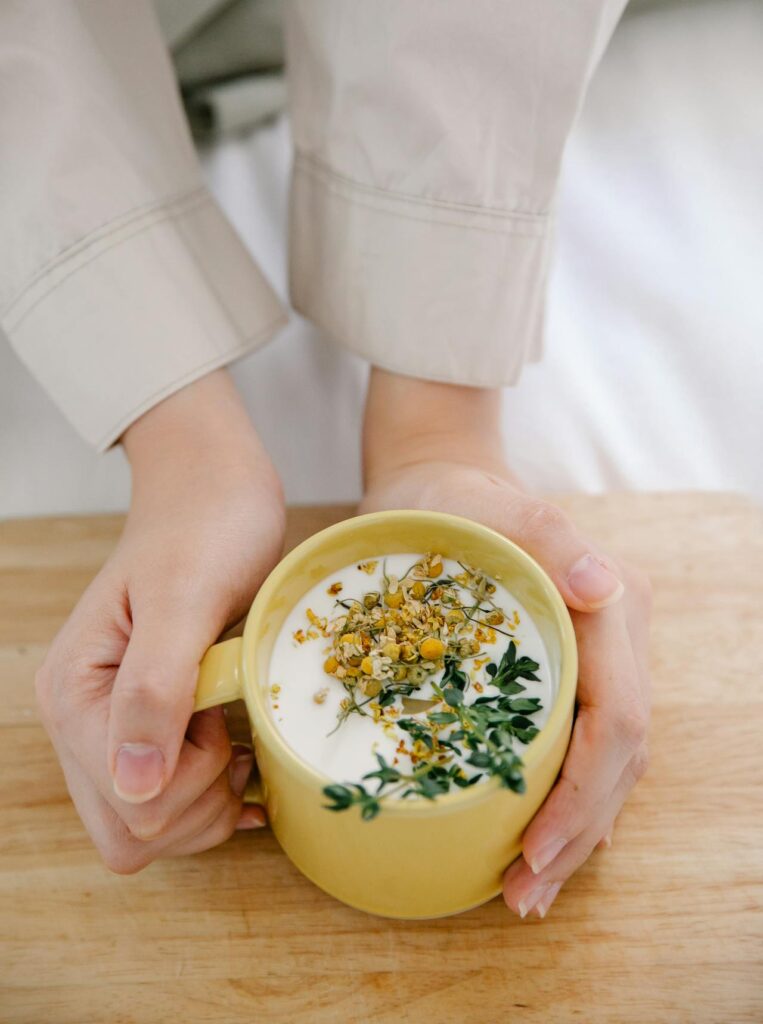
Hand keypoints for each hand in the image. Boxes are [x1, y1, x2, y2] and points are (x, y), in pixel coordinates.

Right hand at [35, 371, 284, 872]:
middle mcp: (83, 720)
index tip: (217, 714)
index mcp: (74, 694)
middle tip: (228, 731)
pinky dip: (214, 794)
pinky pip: (172, 800)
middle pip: (133, 832)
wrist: (214, 490)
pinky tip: (244, 756)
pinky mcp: (151, 723)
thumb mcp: (186, 601)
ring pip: (153, 827)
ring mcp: (115, 724)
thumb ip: (154, 688)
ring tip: (235, 733)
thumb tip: (132, 787)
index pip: (125, 808)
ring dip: (208, 799)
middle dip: (196, 804)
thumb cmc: (206, 530)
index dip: (189, 781)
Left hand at [361, 369, 650, 917]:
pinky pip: (577, 749)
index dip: (583, 793)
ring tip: (526, 891)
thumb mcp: (489, 507)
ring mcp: (594, 659)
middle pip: (618, 756)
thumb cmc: (452, 498)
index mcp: (610, 609)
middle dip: (577, 832)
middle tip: (524, 895)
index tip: (534, 850)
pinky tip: (532, 843)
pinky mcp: (563, 674)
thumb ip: (549, 536)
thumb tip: (606, 588)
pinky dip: (559, 803)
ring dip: (573, 832)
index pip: (618, 718)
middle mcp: (614, 640)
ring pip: (604, 763)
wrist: (439, 483)